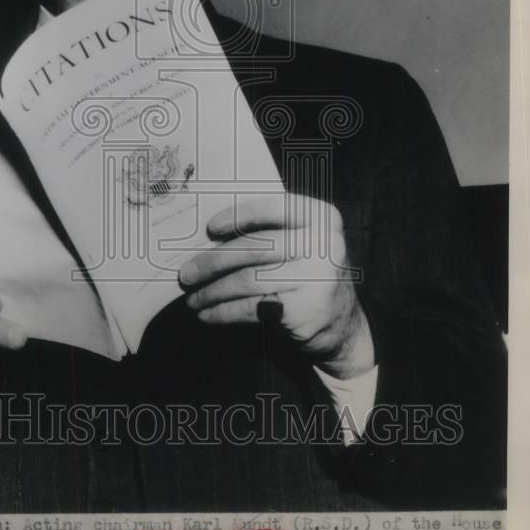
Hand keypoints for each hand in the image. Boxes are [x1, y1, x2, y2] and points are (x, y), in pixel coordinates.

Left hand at [179, 194, 374, 378]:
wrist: (342, 323)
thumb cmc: (308, 273)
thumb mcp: (301, 242)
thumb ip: (270, 230)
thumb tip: (207, 234)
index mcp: (322, 217)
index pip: (276, 207)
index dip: (240, 215)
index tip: (210, 228)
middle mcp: (324, 244)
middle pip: (256, 248)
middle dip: (213, 261)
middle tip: (186, 273)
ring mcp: (318, 279)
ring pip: (249, 280)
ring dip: (212, 291)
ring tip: (191, 297)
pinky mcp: (305, 311)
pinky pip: (251, 307)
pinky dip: (222, 312)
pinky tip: (206, 314)